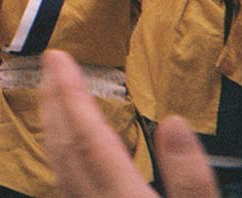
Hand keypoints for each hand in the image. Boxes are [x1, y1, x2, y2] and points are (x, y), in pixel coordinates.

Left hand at [40, 50, 216, 197]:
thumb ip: (192, 178)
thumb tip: (174, 123)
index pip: (90, 138)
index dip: (71, 93)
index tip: (58, 58)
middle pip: (66, 147)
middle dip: (54, 101)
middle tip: (49, 66)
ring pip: (59, 166)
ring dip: (54, 127)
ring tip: (52, 96)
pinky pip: (64, 182)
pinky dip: (61, 155)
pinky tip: (68, 148)